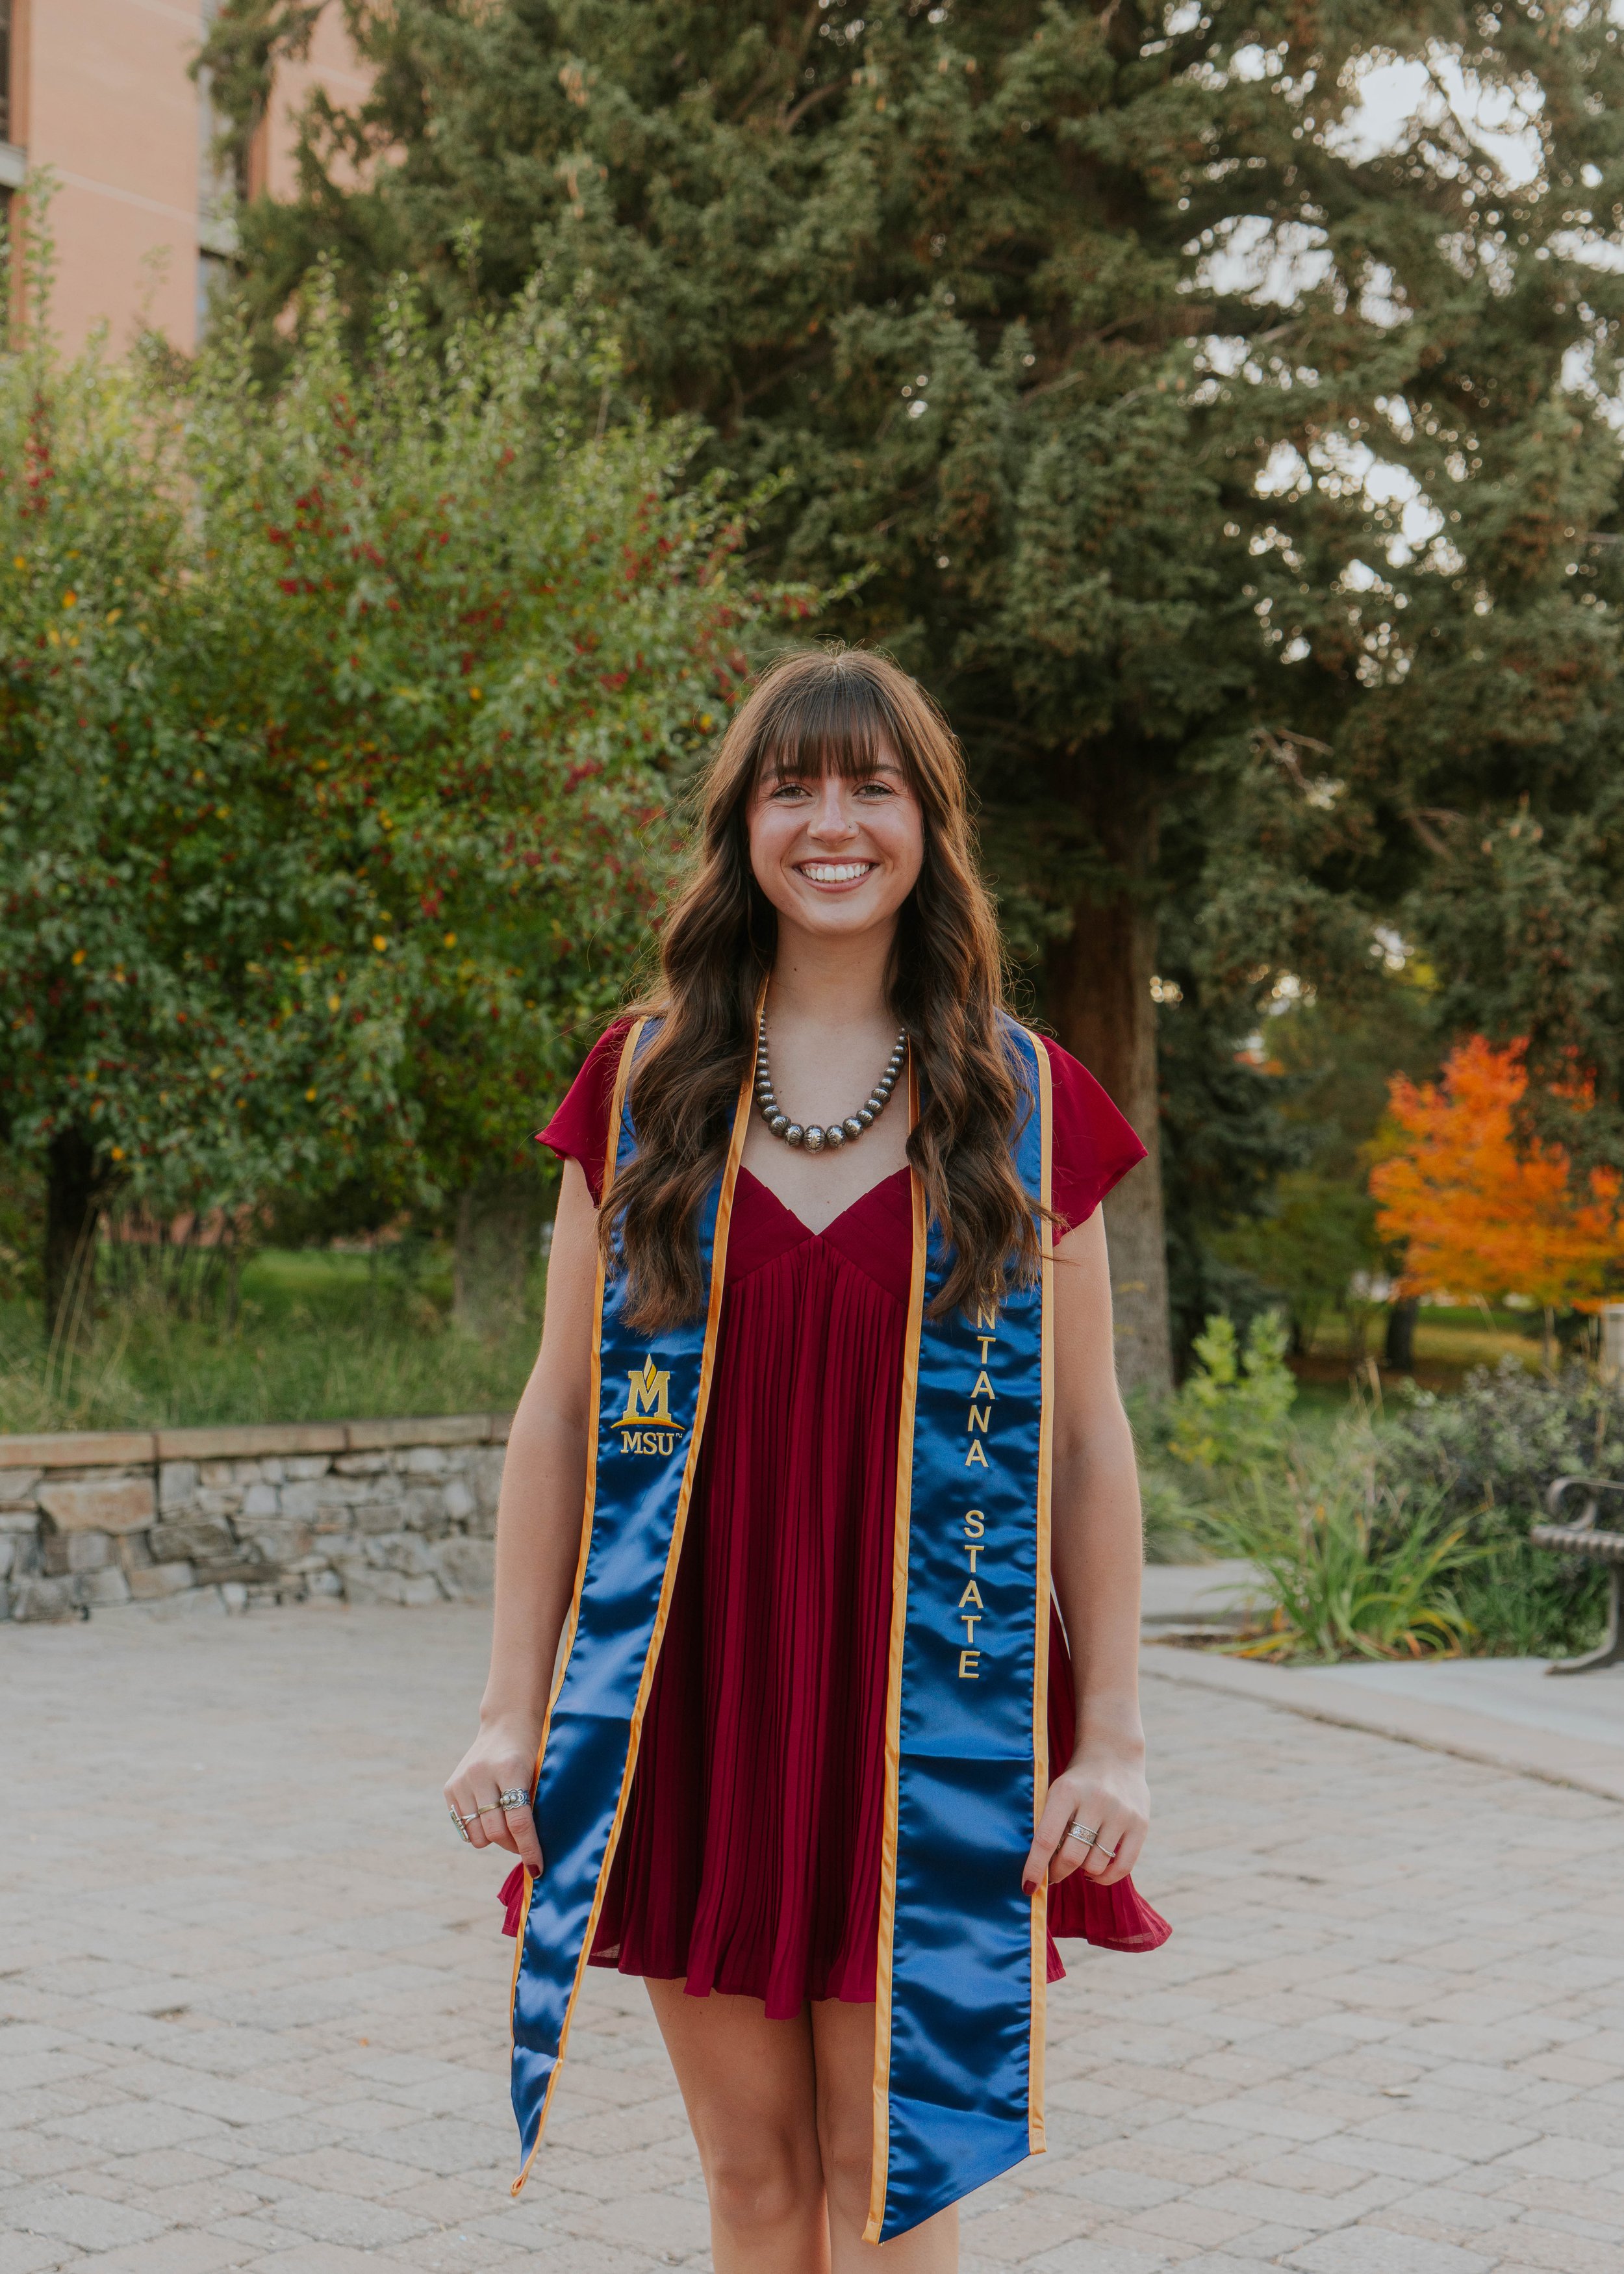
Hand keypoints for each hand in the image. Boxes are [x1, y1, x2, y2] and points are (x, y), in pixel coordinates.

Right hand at [444, 1716, 543, 1872]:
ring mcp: (462, 1780)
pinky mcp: (450, 1787)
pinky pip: (464, 1826)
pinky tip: (491, 1812)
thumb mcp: (539, 1772)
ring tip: (507, 1824)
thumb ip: (533, 1806)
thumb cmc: (533, 1751)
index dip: (529, 1849)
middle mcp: (480, 1774)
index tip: (538, 1868)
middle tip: (525, 1845)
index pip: (518, 1822)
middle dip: (513, 1846)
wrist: (507, 1722)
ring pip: (477, 1835)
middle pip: (495, 1832)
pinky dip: (479, 1828)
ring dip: (494, 1839)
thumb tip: (534, 1854)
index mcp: (510, 1768)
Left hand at [1023, 1745, 1147, 1894]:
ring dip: (1083, 1872)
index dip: (1035, 1868)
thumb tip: (1037, 1872)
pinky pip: (1123, 1866)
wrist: (1114, 1753)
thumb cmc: (1076, 1782)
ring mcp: (1121, 1813)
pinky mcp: (1141, 1824)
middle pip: (1073, 1856)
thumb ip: (1048, 1825)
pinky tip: (1095, 1872)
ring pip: (1096, 1865)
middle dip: (1058, 1872)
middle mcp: (1096, 1801)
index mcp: (1066, 1791)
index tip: (1028, 1887)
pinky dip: (1106, 1877)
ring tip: (1078, 1862)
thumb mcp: (1056, 1792)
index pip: (1046, 1839)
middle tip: (1053, 1874)